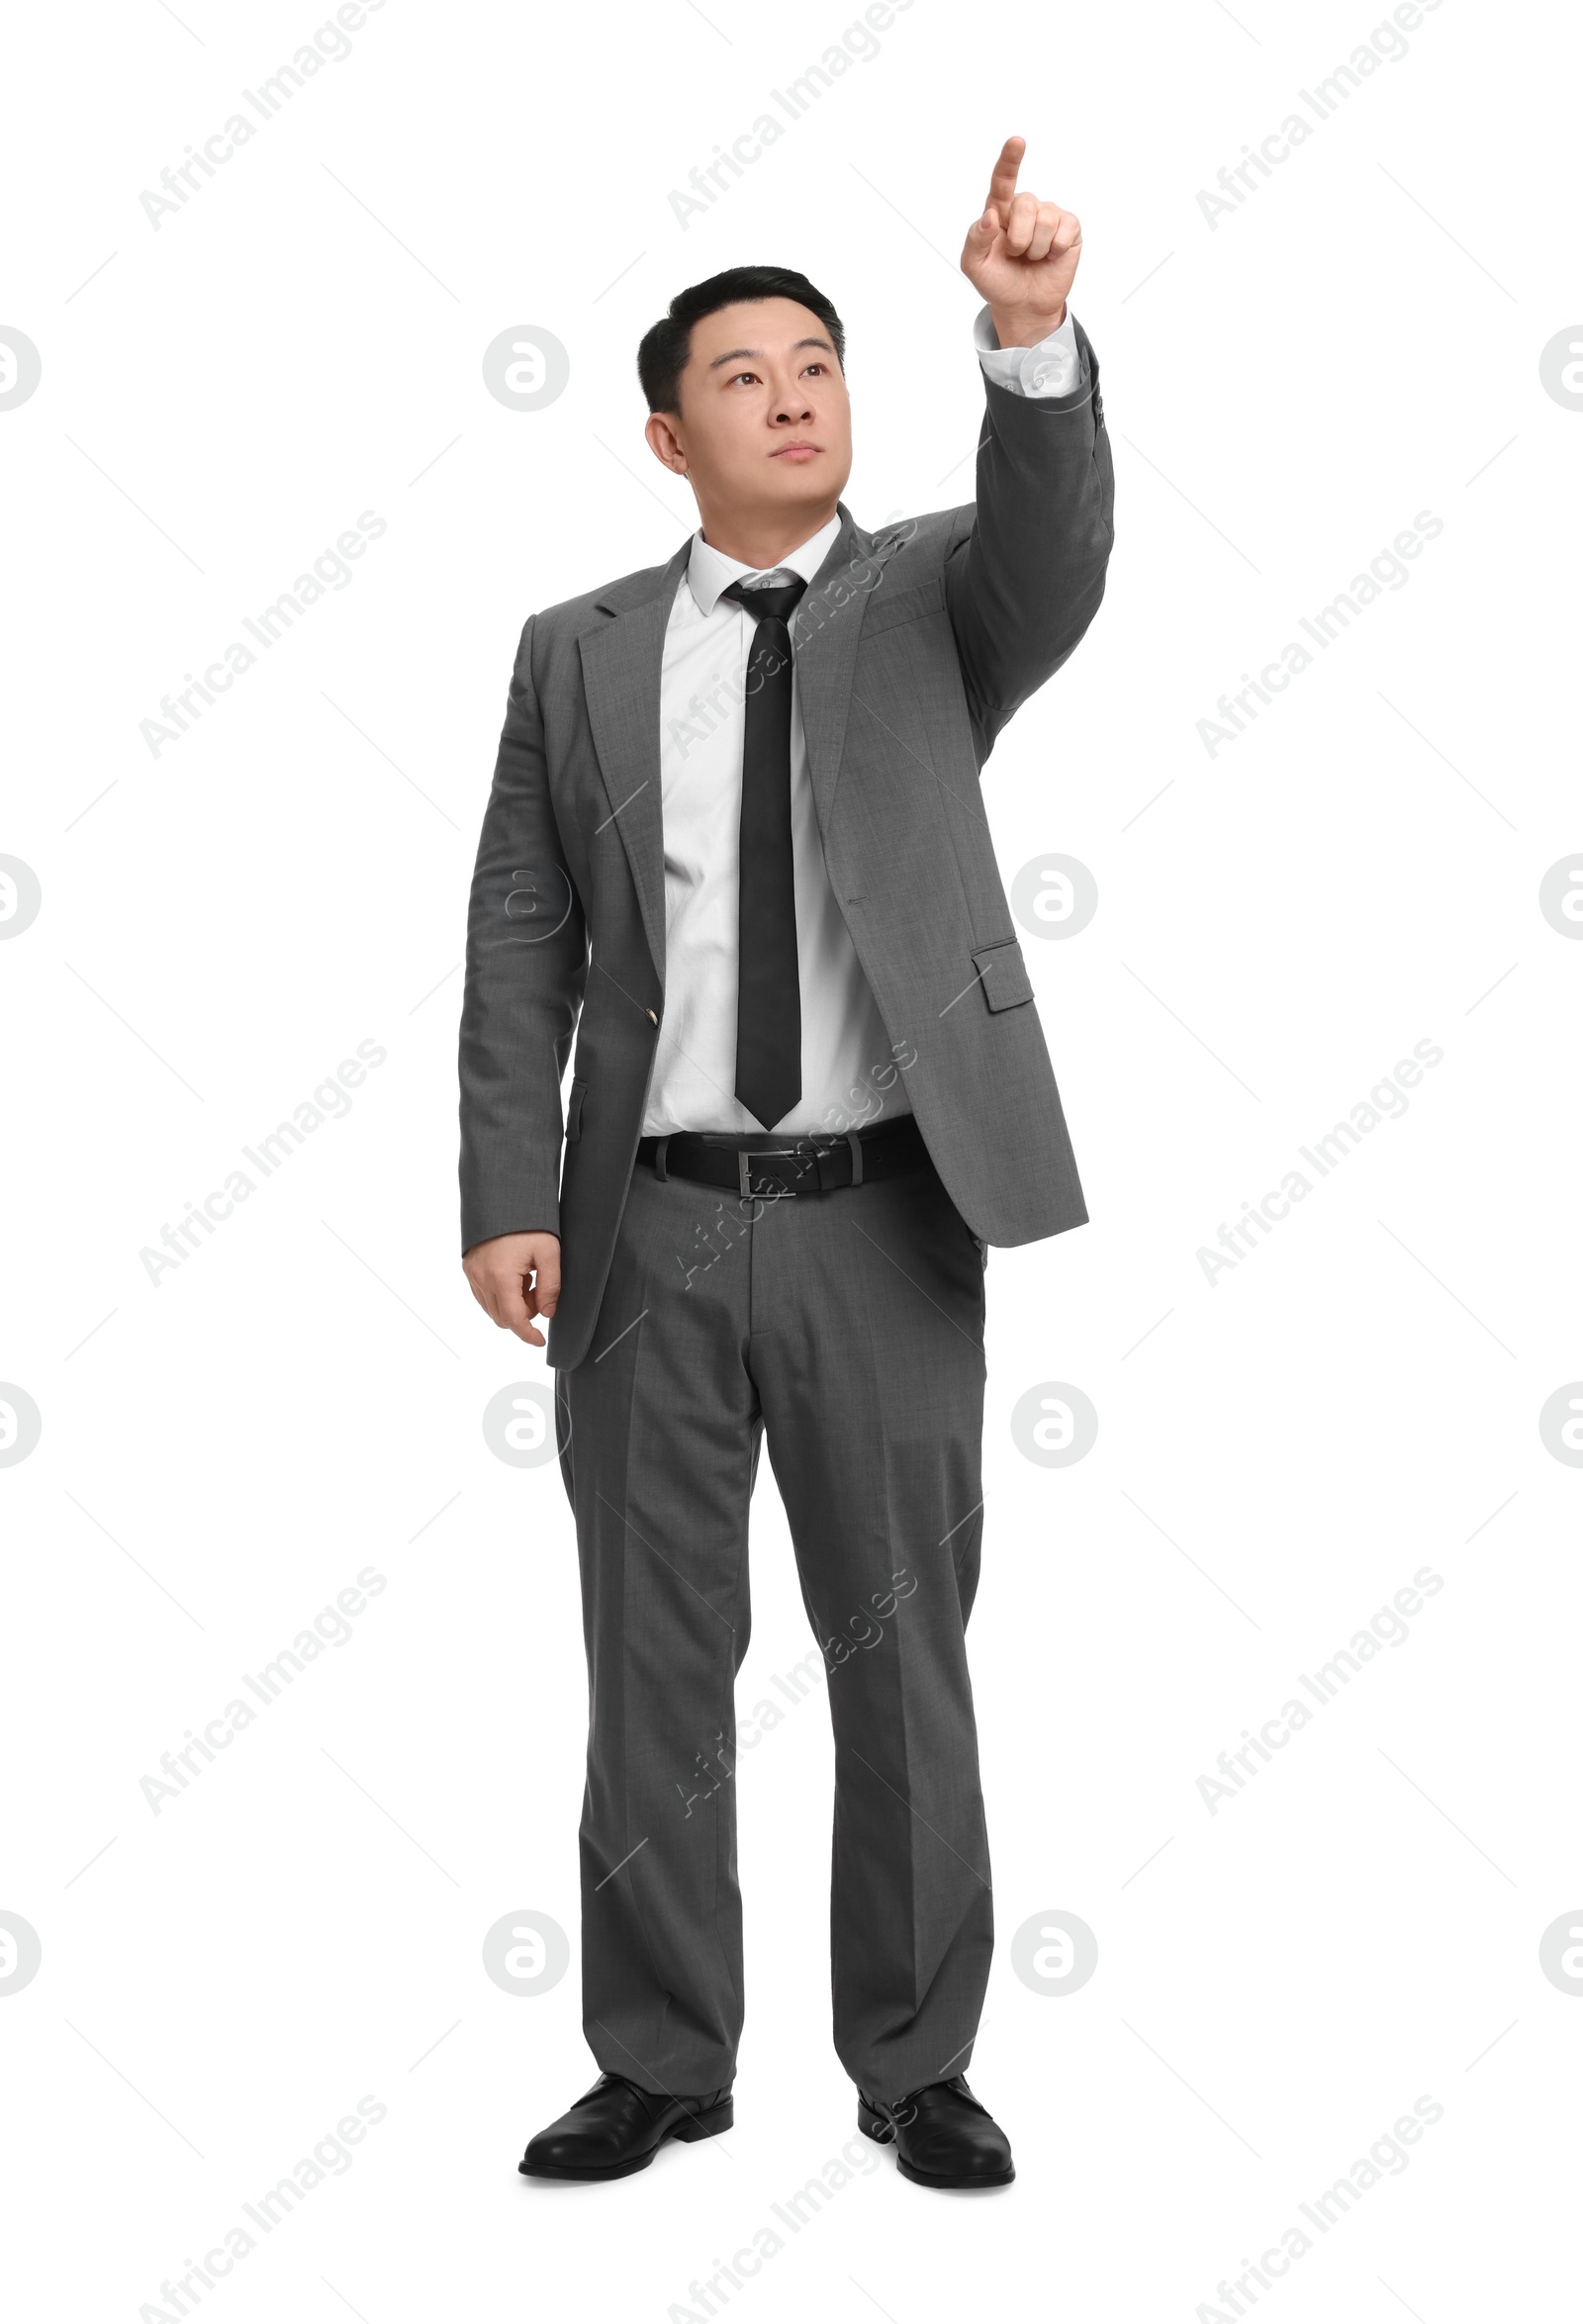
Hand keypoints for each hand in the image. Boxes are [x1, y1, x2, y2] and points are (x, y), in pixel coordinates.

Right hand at [463, 1231, 560, 1346]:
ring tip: (528, 1279)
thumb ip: (550, 1286)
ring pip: (491, 1308)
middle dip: (524, 1314)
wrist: (503, 1196)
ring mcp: (472, 1273)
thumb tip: (547, 1313)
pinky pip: (483, 1295)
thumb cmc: (529, 1222)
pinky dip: (500, 1295)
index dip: (528, 1334)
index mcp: (500, 1276)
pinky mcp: (468, 1267)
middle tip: (539, 1292)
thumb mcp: (549, 1252)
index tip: (540, 1341)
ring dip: (512, 1304)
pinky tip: (515, 1275)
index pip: (514, 1319)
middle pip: (502, 1317)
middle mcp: (481, 1278)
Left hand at [960, 135, 1081, 347]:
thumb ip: (975, 239)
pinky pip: (1064, 231)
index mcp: (999, 209)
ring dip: (1036, 249)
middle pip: (1026, 205)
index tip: (1017, 142)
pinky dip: (1055, 250)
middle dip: (1019, 239)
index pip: (1003, 180)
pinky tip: (1050, 256)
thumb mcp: (974, 266)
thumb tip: (991, 216)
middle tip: (1016, 255)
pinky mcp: (1069, 228)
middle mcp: (1025, 207)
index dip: (1010, 160)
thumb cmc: (997, 281)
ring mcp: (1049, 215)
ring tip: (1032, 258)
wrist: (1023, 306)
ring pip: (1045, 220)